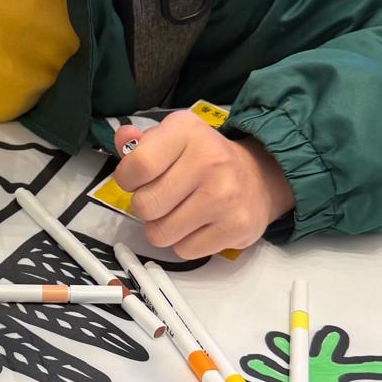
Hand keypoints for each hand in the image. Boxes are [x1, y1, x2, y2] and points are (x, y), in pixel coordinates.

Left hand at [112, 112, 294, 257]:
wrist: (258, 177)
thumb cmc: (204, 158)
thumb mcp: (173, 138)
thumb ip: (140, 142)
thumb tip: (122, 138)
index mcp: (187, 131)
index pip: (136, 166)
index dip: (127, 179)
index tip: (138, 179)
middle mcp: (209, 160)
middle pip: (144, 205)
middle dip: (145, 207)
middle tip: (163, 198)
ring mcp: (225, 196)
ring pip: (160, 233)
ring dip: (162, 228)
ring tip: (179, 212)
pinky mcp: (236, 227)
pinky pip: (184, 251)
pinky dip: (184, 243)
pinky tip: (198, 225)